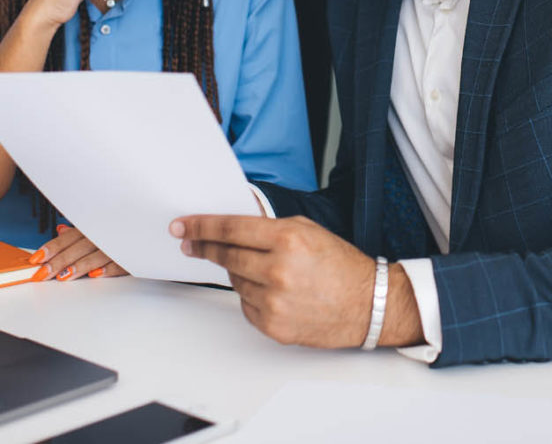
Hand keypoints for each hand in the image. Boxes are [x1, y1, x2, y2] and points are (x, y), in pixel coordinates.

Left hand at [29, 225, 127, 280]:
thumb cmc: (124, 227)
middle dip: (59, 260)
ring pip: (97, 254)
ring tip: (64, 276)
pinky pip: (121, 262)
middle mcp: (104, 232)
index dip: (51, 248)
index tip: (36, 259)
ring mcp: (119, 244)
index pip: (68, 237)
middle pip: (78, 247)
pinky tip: (95, 275)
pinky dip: (108, 268)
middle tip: (42, 274)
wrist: (152, 227)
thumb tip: (60, 230)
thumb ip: (80, 230)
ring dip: (80, 265)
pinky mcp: (134, 256)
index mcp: (94, 224)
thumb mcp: (100, 223)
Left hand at [169, 215, 377, 346]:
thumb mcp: (307, 229)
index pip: (231, 229)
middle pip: (225, 255)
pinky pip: (245, 304)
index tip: (183, 225)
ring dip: (237, 271)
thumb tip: (233, 225)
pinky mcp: (273, 325)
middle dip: (204, 247)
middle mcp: (278, 270)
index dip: (202, 226)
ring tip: (261, 268)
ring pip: (235, 280)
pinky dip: (251, 294)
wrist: (368, 304)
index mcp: (287, 240)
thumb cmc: (341, 265)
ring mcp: (274, 301)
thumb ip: (268, 226)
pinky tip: (271, 289)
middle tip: (190, 243)